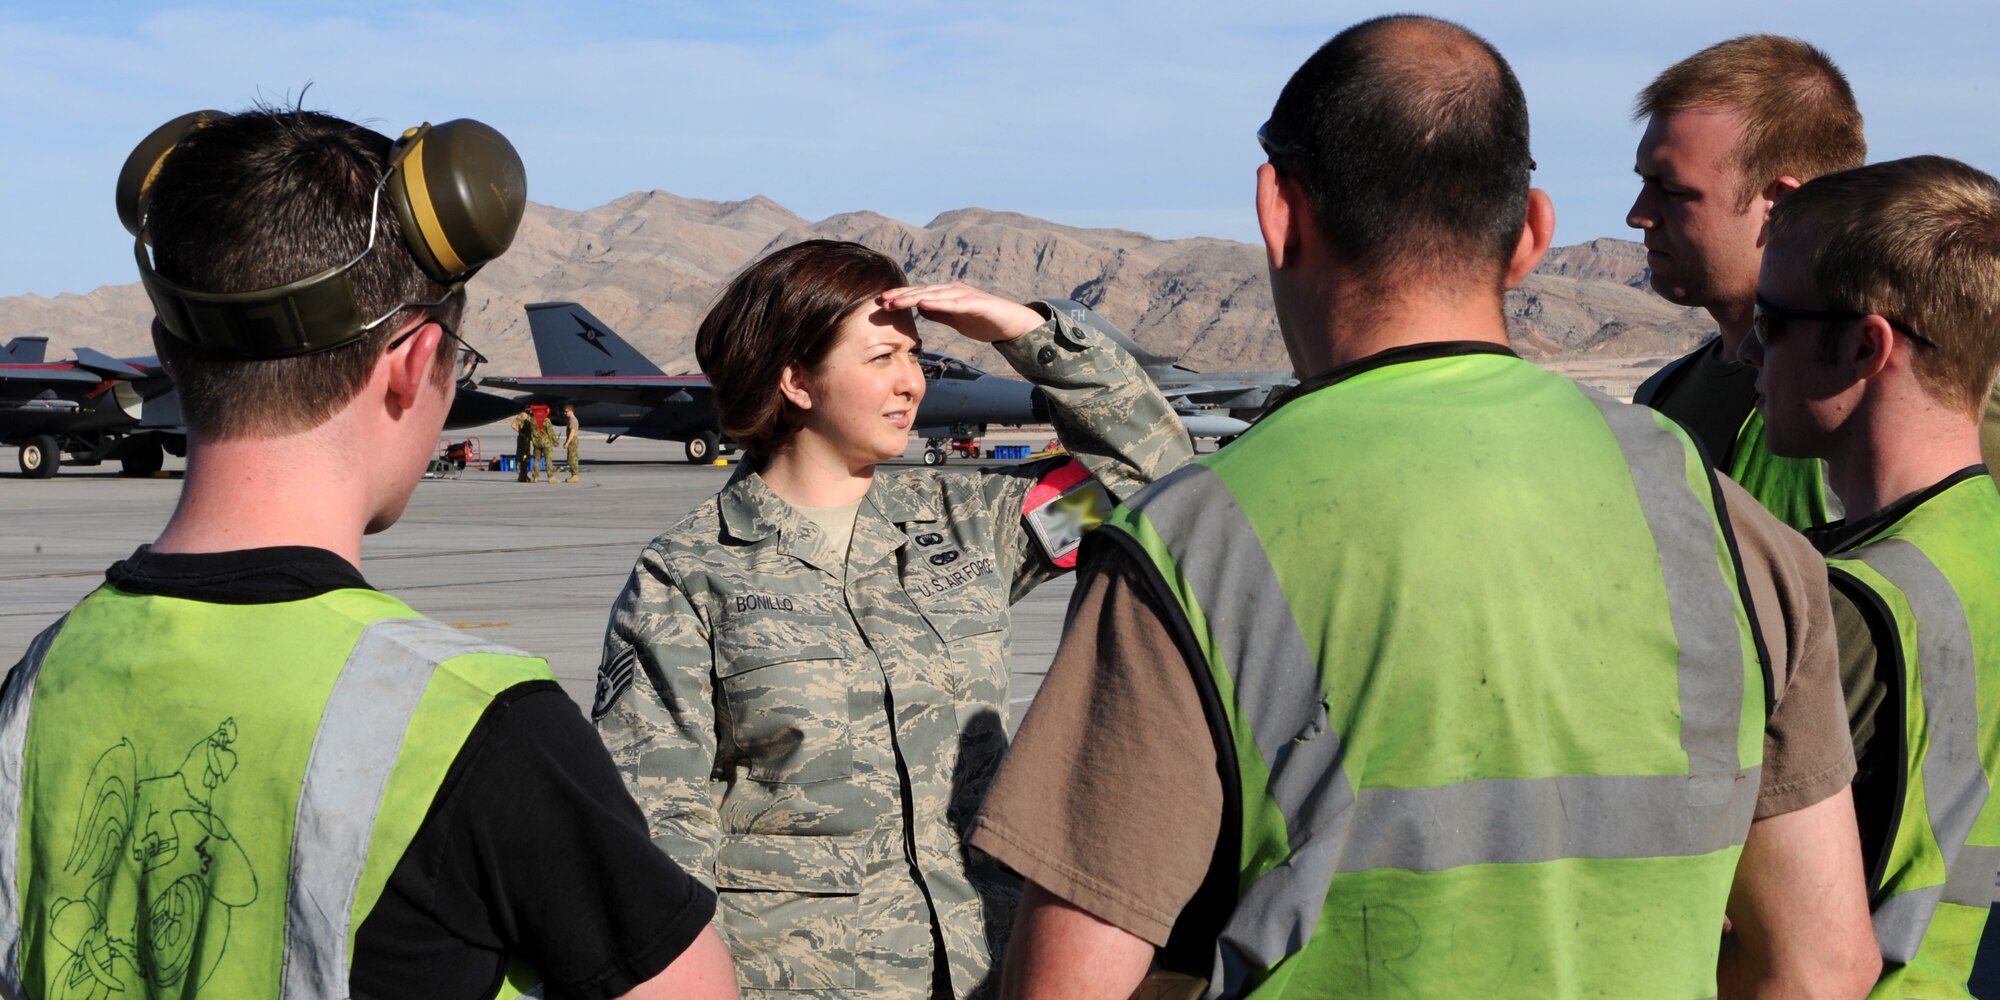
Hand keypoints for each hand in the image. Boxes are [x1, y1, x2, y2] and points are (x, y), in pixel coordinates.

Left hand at [880, 282, 1042, 343]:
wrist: (1013, 323)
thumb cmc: (985, 320)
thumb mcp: (956, 319)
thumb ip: (939, 313)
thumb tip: (920, 308)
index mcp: (947, 295)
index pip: (919, 295)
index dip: (901, 298)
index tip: (881, 303)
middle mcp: (953, 290)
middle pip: (923, 291)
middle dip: (901, 296)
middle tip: (881, 300)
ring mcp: (965, 295)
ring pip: (934, 295)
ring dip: (913, 297)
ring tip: (896, 301)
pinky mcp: (976, 303)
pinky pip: (954, 303)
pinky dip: (938, 302)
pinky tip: (923, 303)